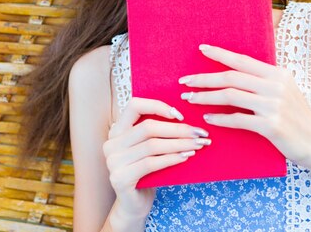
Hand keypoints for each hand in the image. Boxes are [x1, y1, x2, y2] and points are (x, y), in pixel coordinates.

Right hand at [102, 97, 211, 219]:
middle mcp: (111, 143)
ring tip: (197, 144)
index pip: (134, 105)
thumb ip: (157, 132)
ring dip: (179, 144)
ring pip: (152, 145)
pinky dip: (171, 158)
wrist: (134, 205)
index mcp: (117, 130)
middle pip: (148, 127)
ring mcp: (113, 161)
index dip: (158, 106)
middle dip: (178, 129)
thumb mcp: (149, 148)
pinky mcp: (120, 178)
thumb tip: (187, 118)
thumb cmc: (146, 172)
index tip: (180, 115)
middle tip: (199, 133)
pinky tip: (186, 157)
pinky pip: (151, 163)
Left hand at [178, 44, 310, 168]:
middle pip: (231, 77)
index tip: (201, 49)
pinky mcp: (271, 125)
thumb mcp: (286, 92)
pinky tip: (208, 118)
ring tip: (190, 99)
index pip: (242, 60)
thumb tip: (237, 71)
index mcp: (278, 74)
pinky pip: (237, 119)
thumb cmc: (298, 118)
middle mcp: (275, 86)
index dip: (220, 54)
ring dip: (206, 97)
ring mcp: (273, 105)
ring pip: (230, 96)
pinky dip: (220, 118)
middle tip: (185, 81)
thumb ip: (264, 81)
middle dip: (204, 78)